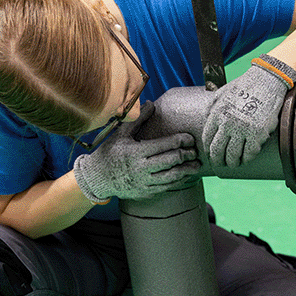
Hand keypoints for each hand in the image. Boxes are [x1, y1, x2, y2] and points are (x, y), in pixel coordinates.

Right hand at [73, 103, 201, 203]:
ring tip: (197, 165)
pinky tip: (185, 175)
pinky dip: (178, 181)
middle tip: (195, 151)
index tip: (190, 138)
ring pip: (172, 177)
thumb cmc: (110, 152)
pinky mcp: (146, 192)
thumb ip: (138, 119)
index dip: (181, 140)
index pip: (164, 145)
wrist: (98, 177)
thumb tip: (151, 103)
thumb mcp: (121, 134)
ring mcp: (144, 182)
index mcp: (136, 152)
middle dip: (187, 155)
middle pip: (171, 161)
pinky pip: (166, 187)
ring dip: (187, 171)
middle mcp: (141, 168)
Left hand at [202, 57, 294, 167]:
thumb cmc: (245, 86)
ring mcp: (243, 130)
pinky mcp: (258, 134)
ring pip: (232, 155)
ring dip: (232, 163)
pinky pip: (249, 153)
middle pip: (217, 150)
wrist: (267, 81)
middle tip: (219, 164)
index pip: (207, 138)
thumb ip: (212, 107)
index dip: (207, 149)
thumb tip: (205, 118)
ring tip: (233, 164)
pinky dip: (246, 159)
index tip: (210, 154)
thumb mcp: (222, 93)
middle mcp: (228, 123)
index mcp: (217, 114)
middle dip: (217, 160)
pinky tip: (245, 159)